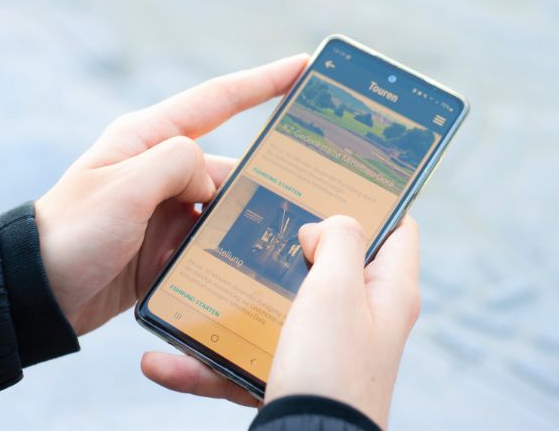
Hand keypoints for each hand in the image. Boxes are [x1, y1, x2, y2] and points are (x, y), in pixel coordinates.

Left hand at [34, 54, 307, 334]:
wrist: (38, 296)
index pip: (216, 100)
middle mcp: (160, 168)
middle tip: (306, 190)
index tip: (302, 66)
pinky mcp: (165, 242)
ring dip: (237, 224)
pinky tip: (241, 263)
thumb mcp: (125, 188)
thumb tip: (212, 181)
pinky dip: (222, 248)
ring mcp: (164, 207)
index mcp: (148, 138)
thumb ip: (178, 164)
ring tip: (271, 241)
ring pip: (222, 206)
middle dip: (259, 180)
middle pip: (227, 165)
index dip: (263, 81)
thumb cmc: (72, 233)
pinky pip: (208, 237)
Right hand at [141, 215, 420, 423]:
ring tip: (191, 283)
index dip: (371, 201)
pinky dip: (208, 361)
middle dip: (288, 243)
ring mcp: (325, 348)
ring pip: (276, 309)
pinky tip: (161, 361)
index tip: (329, 182)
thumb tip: (321, 227)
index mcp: (387, 290)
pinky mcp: (292, 375)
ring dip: (235, 302)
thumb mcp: (338, 289)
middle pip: (329, 262)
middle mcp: (361, 317)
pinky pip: (246, 357)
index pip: (397, 228)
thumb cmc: (331, 368)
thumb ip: (338, 240)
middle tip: (253, 220)